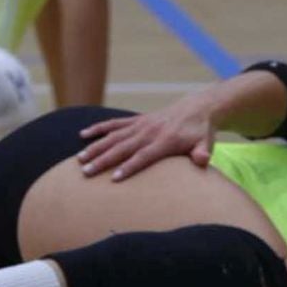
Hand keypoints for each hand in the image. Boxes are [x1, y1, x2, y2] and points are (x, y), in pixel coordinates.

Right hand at [75, 94, 221, 180]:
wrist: (198, 108)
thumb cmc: (200, 132)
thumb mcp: (206, 143)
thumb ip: (202, 153)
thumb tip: (203, 161)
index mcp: (166, 141)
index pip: (144, 156)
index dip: (129, 167)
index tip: (114, 178)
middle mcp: (149, 131)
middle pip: (123, 148)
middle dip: (103, 160)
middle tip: (86, 172)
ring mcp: (141, 125)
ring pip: (114, 136)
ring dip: (96, 147)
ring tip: (80, 159)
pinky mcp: (136, 120)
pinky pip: (114, 124)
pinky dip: (99, 128)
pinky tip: (83, 135)